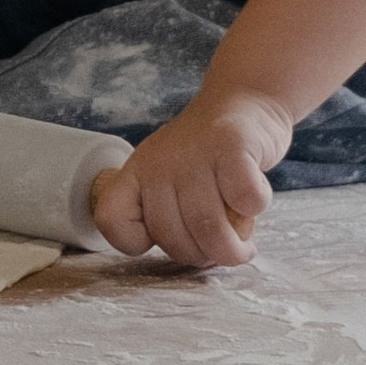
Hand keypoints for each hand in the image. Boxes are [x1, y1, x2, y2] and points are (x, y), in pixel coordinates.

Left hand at [90, 91, 292, 269]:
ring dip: (231, 250)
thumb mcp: (172, 180)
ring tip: (243, 248)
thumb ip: (172, 217)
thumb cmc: (207, 157)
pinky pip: (244, 199)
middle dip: (200, 256)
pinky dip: (253, 210)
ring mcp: (195, 152)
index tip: (167, 240)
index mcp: (136, 172)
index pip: (111, 220)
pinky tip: (253, 203)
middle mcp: (159, 161)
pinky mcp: (232, 146)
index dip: (136, 244)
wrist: (245, 103)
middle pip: (171, 236)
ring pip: (208, 227)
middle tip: (221, 251)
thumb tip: (196, 260)